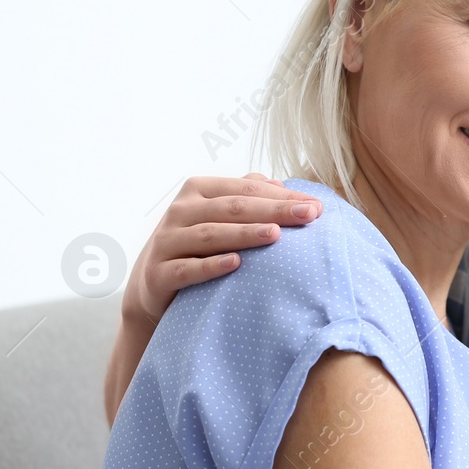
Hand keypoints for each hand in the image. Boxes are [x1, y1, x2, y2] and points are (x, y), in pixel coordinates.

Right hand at [122, 174, 322, 326]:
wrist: (152, 285)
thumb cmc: (196, 245)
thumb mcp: (217, 216)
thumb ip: (244, 196)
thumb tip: (279, 182)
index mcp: (198, 190)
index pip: (247, 189)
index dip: (282, 196)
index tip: (316, 206)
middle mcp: (180, 211)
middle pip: (233, 208)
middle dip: (274, 210)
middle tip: (308, 215)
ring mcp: (167, 242)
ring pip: (211, 234)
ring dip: (245, 234)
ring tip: (276, 234)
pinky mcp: (158, 274)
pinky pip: (187, 269)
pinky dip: (211, 266)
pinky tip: (236, 264)